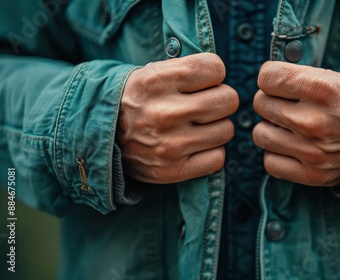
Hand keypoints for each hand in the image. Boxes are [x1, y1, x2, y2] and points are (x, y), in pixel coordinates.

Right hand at [117, 53, 238, 183]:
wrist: (100, 136)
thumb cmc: (138, 99)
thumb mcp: (152, 73)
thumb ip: (187, 70)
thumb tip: (223, 75)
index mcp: (157, 81)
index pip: (215, 69)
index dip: (215, 73)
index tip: (204, 80)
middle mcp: (164, 113)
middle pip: (228, 101)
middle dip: (221, 100)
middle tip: (206, 104)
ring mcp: (169, 145)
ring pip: (226, 130)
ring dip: (216, 127)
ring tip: (197, 126)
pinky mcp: (173, 170)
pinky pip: (218, 158)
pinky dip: (211, 152)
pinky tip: (196, 146)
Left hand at [253, 61, 339, 185]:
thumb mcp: (336, 77)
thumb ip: (299, 77)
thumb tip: (266, 81)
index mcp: (321, 89)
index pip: (266, 77)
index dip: (271, 78)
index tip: (281, 83)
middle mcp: (313, 120)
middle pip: (260, 104)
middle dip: (271, 101)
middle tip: (288, 105)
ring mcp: (311, 151)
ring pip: (260, 134)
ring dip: (271, 128)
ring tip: (288, 127)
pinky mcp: (312, 174)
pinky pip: (270, 163)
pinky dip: (276, 155)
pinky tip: (290, 147)